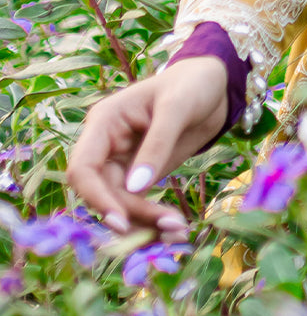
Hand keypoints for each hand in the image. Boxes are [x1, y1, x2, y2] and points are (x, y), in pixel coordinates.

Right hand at [66, 57, 228, 239]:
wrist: (214, 84)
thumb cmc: (192, 84)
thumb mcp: (177, 108)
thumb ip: (157, 145)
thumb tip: (135, 188)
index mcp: (104, 122)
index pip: (83, 168)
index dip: (96, 198)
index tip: (121, 221)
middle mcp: (106, 145)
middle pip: (102, 193)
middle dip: (130, 215)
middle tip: (167, 228)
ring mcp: (122, 161)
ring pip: (120, 204)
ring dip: (144, 222)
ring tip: (178, 231)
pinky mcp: (141, 174)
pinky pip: (137, 204)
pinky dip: (152, 218)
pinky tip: (175, 228)